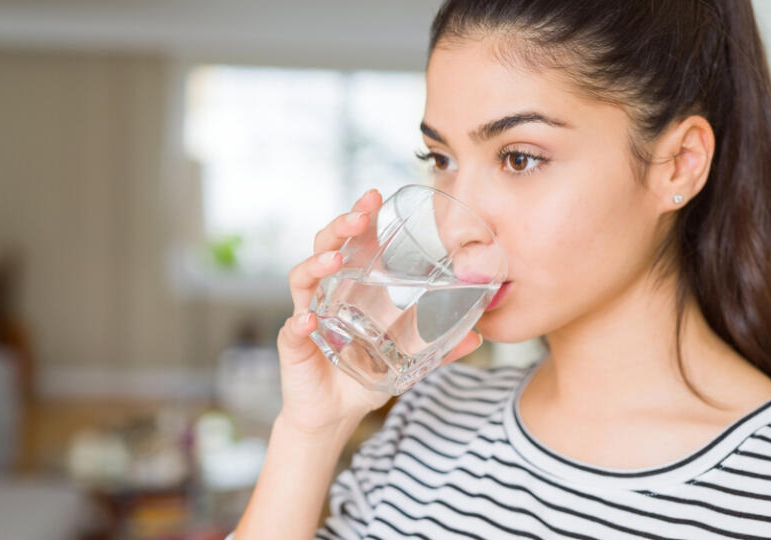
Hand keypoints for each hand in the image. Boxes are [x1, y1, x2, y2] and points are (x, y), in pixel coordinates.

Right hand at [275, 188, 483, 435]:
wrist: (333, 416)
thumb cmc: (363, 377)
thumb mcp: (407, 361)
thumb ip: (440, 348)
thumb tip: (478, 336)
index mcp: (350, 289)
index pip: (352, 244)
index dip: (360, 218)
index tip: (375, 197)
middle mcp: (325, 295)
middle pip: (324, 248)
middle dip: (340, 228)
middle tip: (359, 215)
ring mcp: (307, 317)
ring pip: (302, 280)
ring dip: (317, 265)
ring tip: (335, 260)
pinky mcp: (295, 347)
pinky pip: (292, 330)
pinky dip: (298, 324)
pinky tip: (308, 321)